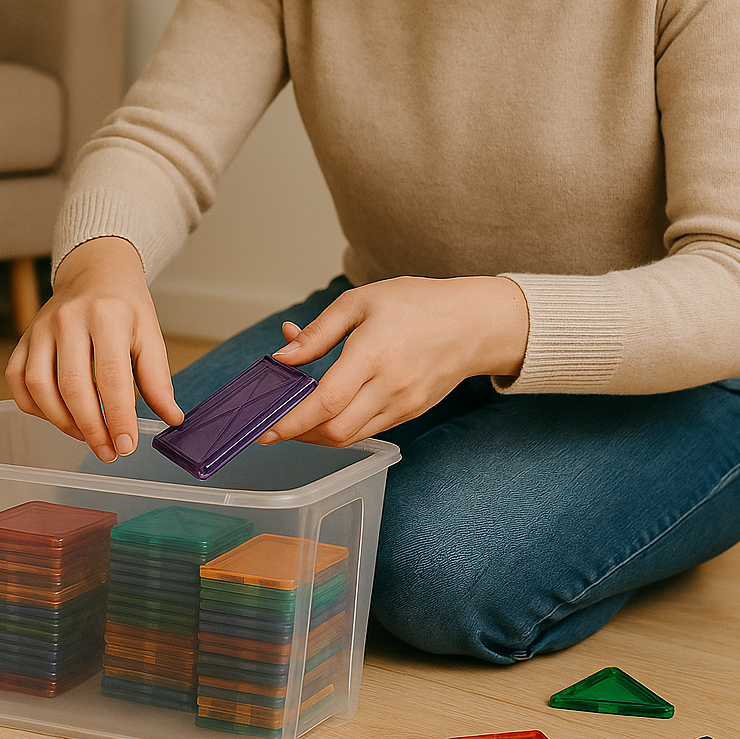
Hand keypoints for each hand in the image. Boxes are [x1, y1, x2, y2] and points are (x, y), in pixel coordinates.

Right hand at [6, 236, 182, 462]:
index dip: (118, 417)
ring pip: (39, 387)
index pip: (111, 377)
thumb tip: (171, 418)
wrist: (95, 272)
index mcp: (107, 316)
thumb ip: (158, 379)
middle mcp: (69, 320)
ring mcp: (41, 329)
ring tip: (86, 435)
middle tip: (107, 452)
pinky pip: (18, 381)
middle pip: (73, 386)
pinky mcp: (24, 338)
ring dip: (61, 422)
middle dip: (91, 428)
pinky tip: (58, 416)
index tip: (126, 446)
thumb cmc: (124, 307)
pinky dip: (35, 407)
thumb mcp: (150, 335)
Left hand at [256, 276, 528, 447]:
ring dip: (316, 435)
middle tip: (272, 425)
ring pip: (349, 437)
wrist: (474, 324)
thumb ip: (318, 332)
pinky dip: (340, 429)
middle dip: (297, 433)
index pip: (327, 400)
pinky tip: (325, 414)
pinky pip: (367, 431)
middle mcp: (391, 386)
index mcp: (375, 352)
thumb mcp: (360, 301)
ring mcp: (403, 404)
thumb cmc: (417, 304)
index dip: (292, 420)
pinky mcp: (409, 414)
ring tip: (294, 420)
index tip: (265, 427)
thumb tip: (283, 358)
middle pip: (335, 429)